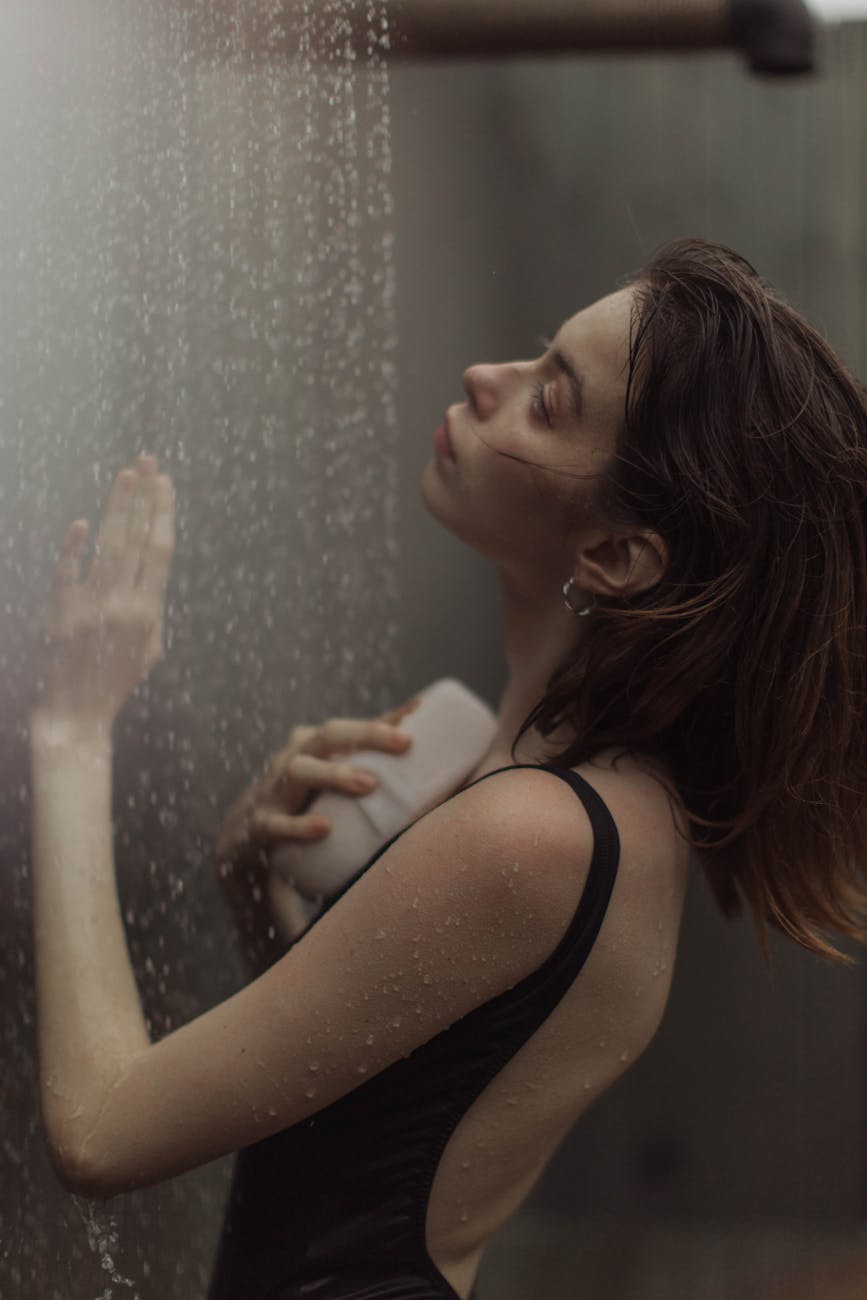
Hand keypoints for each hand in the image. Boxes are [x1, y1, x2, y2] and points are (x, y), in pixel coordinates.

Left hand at [33, 455, 174, 729]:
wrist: (77, 711)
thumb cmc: (116, 681)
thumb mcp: (150, 650)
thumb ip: (152, 610)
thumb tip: (151, 574)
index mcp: (149, 612)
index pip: (160, 551)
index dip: (163, 514)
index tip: (166, 484)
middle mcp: (122, 604)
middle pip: (136, 539)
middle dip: (143, 497)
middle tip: (147, 462)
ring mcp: (90, 607)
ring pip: (107, 547)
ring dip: (117, 508)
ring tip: (126, 476)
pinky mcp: (60, 612)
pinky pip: (67, 573)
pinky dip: (73, 548)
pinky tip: (82, 523)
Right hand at [217, 697, 421, 865]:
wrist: (241, 843)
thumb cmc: (304, 808)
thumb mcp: (333, 789)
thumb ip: (374, 779)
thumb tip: (443, 781)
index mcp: (313, 747)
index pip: (353, 728)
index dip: (386, 718)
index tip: (421, 711)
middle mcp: (292, 760)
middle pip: (327, 735)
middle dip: (366, 734)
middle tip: (405, 743)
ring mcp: (272, 791)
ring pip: (301, 771)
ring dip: (335, 774)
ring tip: (369, 784)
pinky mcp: (258, 828)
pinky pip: (277, 824)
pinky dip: (299, 826)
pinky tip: (324, 830)